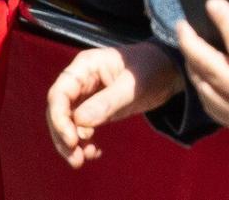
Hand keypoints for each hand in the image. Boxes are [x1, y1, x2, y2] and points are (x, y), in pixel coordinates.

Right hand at [46, 41, 182, 167]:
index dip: (59, 118)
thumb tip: (80, 122)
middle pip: (59, 110)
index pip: (59, 94)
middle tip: (76, 159)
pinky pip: (81, 127)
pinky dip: (83, 142)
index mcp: (85, 67)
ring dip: (70, 143)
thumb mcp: (132, 87)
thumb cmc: (150, 69)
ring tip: (81, 161)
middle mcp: (81, 80)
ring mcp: (87, 95)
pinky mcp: (96, 109)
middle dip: (63, 136)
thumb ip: (107, 102)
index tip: (72, 140)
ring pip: (67, 121)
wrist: (169, 70)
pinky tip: (95, 152)